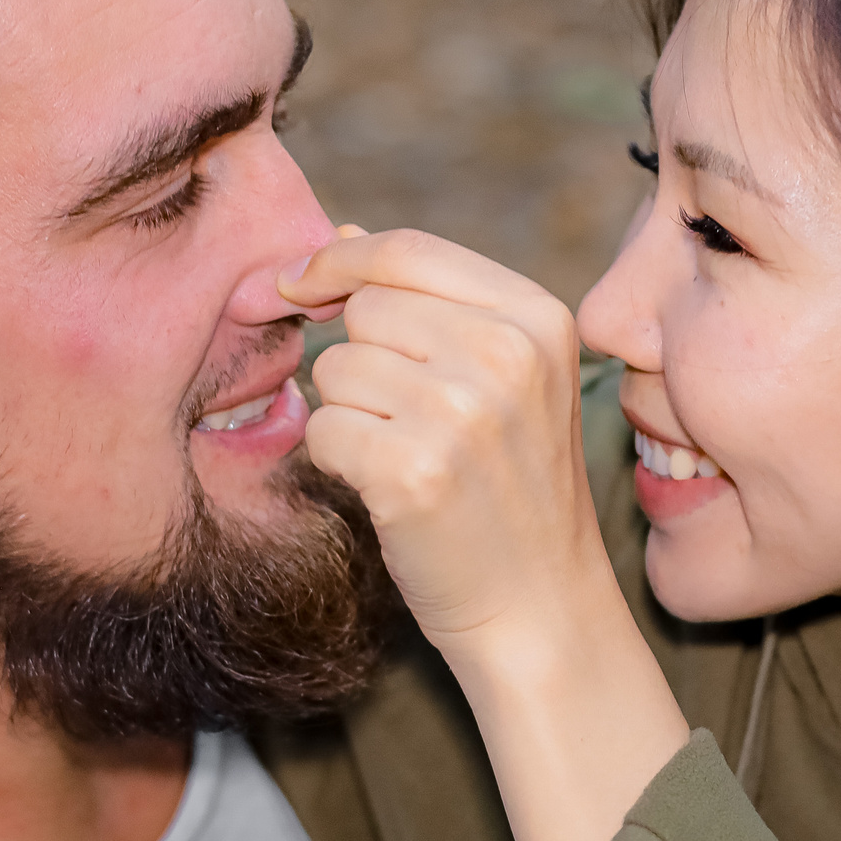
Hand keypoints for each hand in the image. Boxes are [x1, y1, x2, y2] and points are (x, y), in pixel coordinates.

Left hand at [282, 227, 606, 646]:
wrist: (541, 607)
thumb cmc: (510, 489)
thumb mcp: (505, 378)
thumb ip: (430, 300)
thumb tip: (339, 233)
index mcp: (538, 317)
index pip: (407, 249)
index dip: (340, 258)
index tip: (300, 282)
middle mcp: (507, 354)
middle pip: (366, 304)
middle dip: (361, 356)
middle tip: (409, 418)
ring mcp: (462, 412)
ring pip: (336, 367)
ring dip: (349, 413)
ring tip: (407, 456)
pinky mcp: (414, 472)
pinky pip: (324, 430)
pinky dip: (339, 462)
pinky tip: (389, 492)